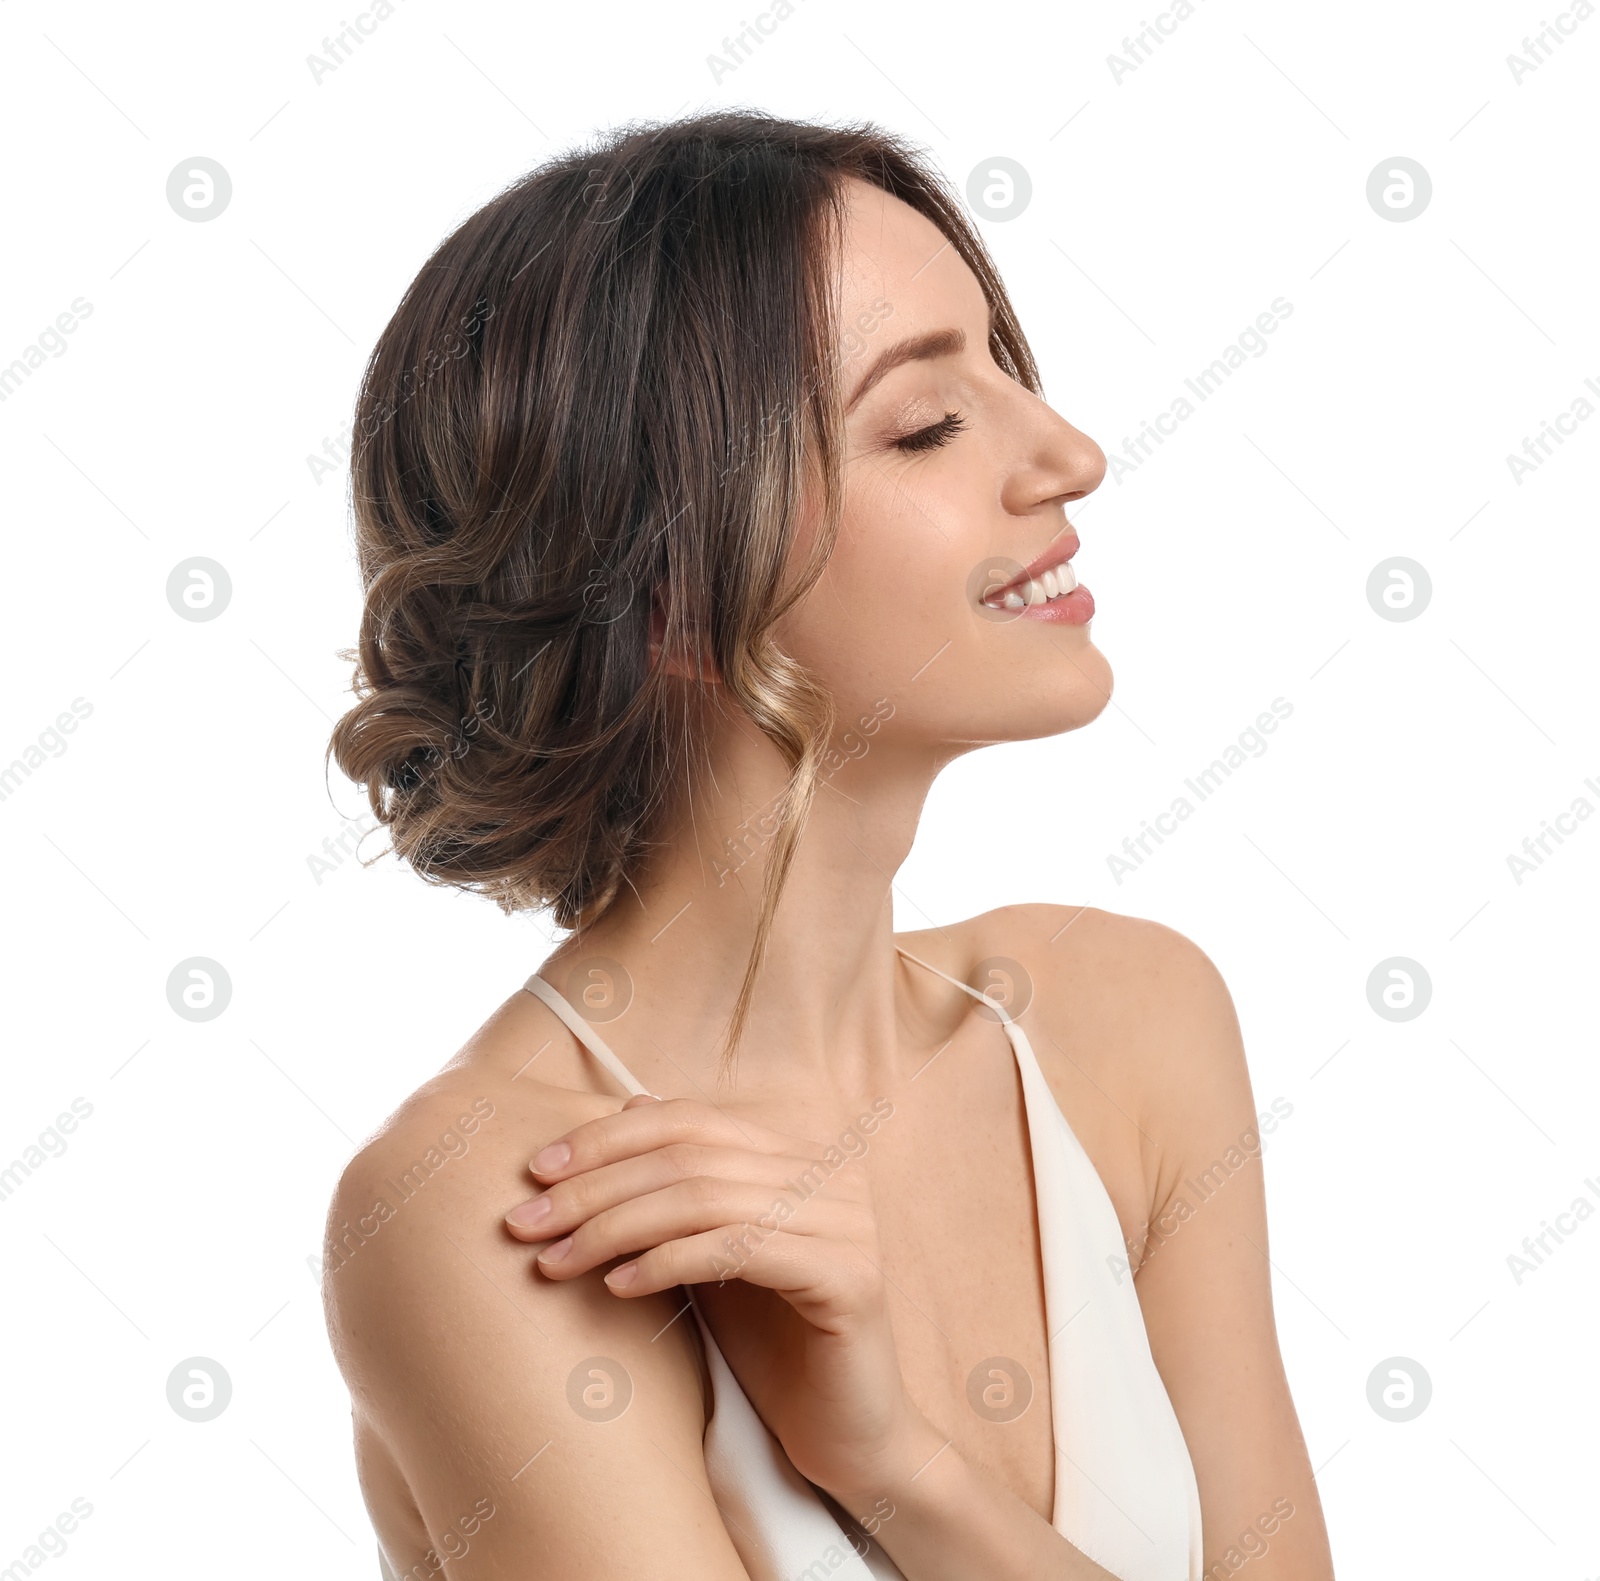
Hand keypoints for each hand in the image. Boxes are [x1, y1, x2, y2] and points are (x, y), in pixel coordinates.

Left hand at [503, 1093, 921, 1502]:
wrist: (850, 1438)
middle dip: (594, 1187)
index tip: (535, 1171)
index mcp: (796, 1154)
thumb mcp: (712, 1255)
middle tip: (524, 1223)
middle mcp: (828, 1174)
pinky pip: (741, 1250)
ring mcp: (846, 1221)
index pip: (689, 1118)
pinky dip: (669, 1261)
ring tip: (555, 1262)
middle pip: (688, 1157)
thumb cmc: (774, 1345)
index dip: (607, 1138)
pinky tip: (618, 1287)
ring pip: (706, 1198)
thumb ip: (679, 1193)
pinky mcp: (850, 1277)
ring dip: (615, 1227)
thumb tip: (623, 1110)